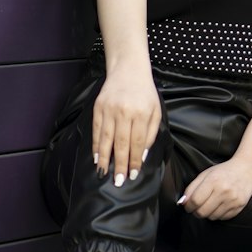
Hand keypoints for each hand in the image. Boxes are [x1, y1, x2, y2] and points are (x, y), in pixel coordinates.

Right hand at [92, 65, 160, 185]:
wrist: (128, 70)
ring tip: (104, 173)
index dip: (135, 161)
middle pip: (121, 144)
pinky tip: (97, 157)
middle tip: (118, 181)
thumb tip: (142, 156)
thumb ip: (150, 134)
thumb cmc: (145, 93)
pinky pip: (97, 130)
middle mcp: (124, 112)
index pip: (137, 143)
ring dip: (105, 158)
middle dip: (119, 164)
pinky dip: (96, 145)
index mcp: (141, 114)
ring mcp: (109, 109)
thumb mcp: (155, 111)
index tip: (133, 175)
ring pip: (106, 139)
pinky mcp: (98, 107)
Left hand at [178, 158, 251, 220]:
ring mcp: (233, 200)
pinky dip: (218, 214)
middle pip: (202, 212)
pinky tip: (220, 205)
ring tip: (210, 204)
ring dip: (208, 213)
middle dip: (196, 212)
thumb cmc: (224, 171)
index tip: (188, 206)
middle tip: (197, 207)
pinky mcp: (239, 206)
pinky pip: (222, 218)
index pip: (195, 201)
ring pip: (212, 217)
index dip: (188, 206)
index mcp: (213, 181)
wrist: (247, 169)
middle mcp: (224, 191)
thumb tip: (183, 203)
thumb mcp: (206, 174)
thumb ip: (192, 188)